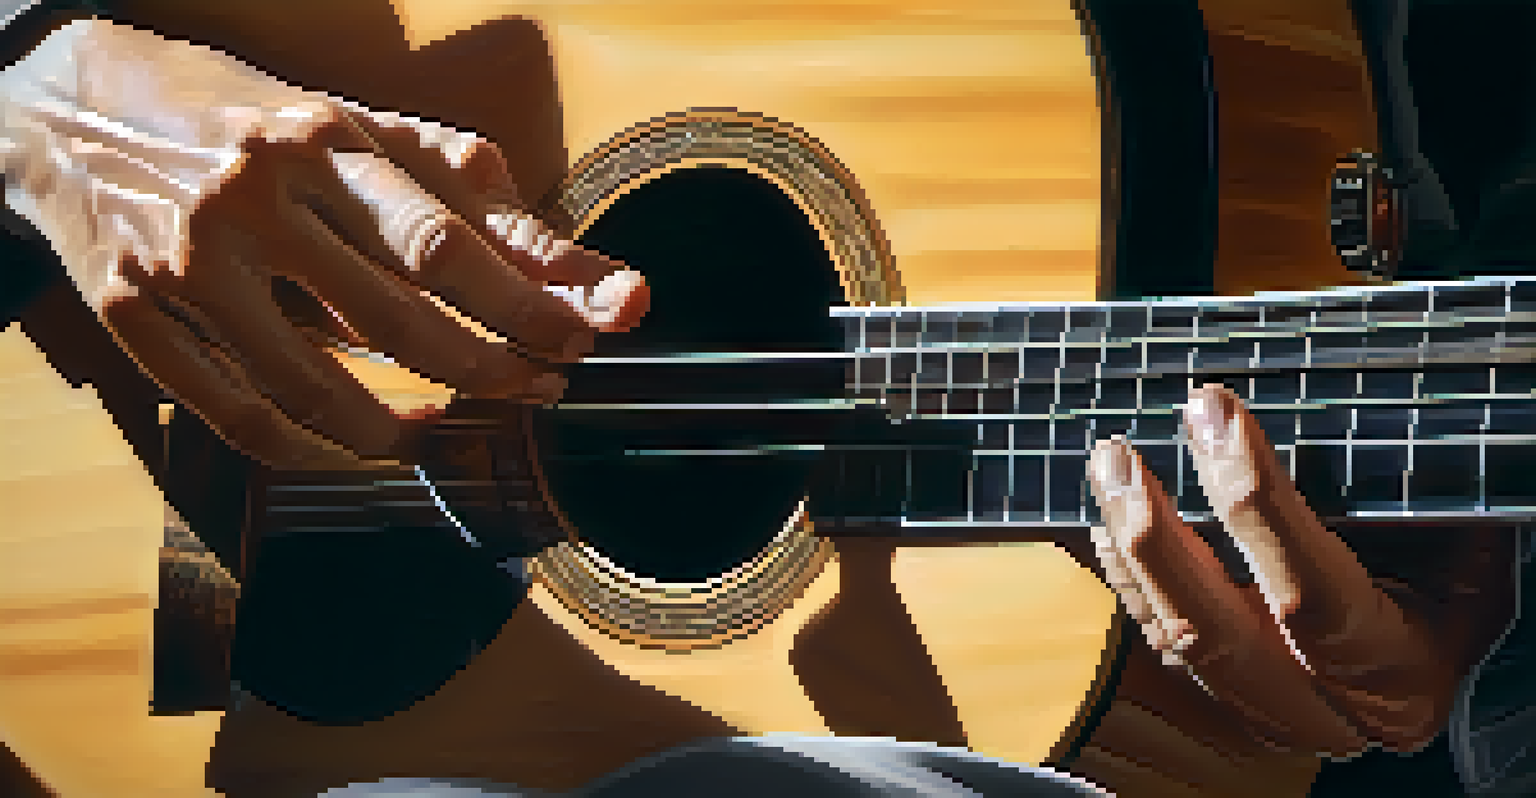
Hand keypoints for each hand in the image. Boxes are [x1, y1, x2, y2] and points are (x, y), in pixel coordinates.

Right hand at [86, 107, 645, 469]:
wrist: (76, 109)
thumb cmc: (257, 125)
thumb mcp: (369, 137)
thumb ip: (482, 207)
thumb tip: (597, 278)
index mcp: (323, 139)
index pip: (442, 242)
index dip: (521, 305)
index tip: (579, 341)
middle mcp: (253, 195)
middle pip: (391, 318)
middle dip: (485, 371)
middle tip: (535, 391)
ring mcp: (184, 259)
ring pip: (309, 385)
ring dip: (396, 430)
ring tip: (445, 432)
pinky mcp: (129, 311)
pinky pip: (233, 413)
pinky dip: (307, 449)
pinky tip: (355, 445)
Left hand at [1083, 384, 1511, 772]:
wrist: (1450, 654)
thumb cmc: (1460, 581)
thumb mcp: (1462, 546)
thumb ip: (1405, 500)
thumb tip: (1328, 418)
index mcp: (1399, 669)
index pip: (1310, 592)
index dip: (1256, 502)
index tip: (1216, 417)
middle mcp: (1328, 708)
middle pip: (1218, 633)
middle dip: (1157, 538)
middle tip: (1122, 455)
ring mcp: (1272, 713)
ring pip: (1178, 641)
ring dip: (1130, 551)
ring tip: (1109, 469)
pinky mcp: (1232, 703)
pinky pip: (1162, 645)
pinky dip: (1129, 582)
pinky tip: (1107, 524)